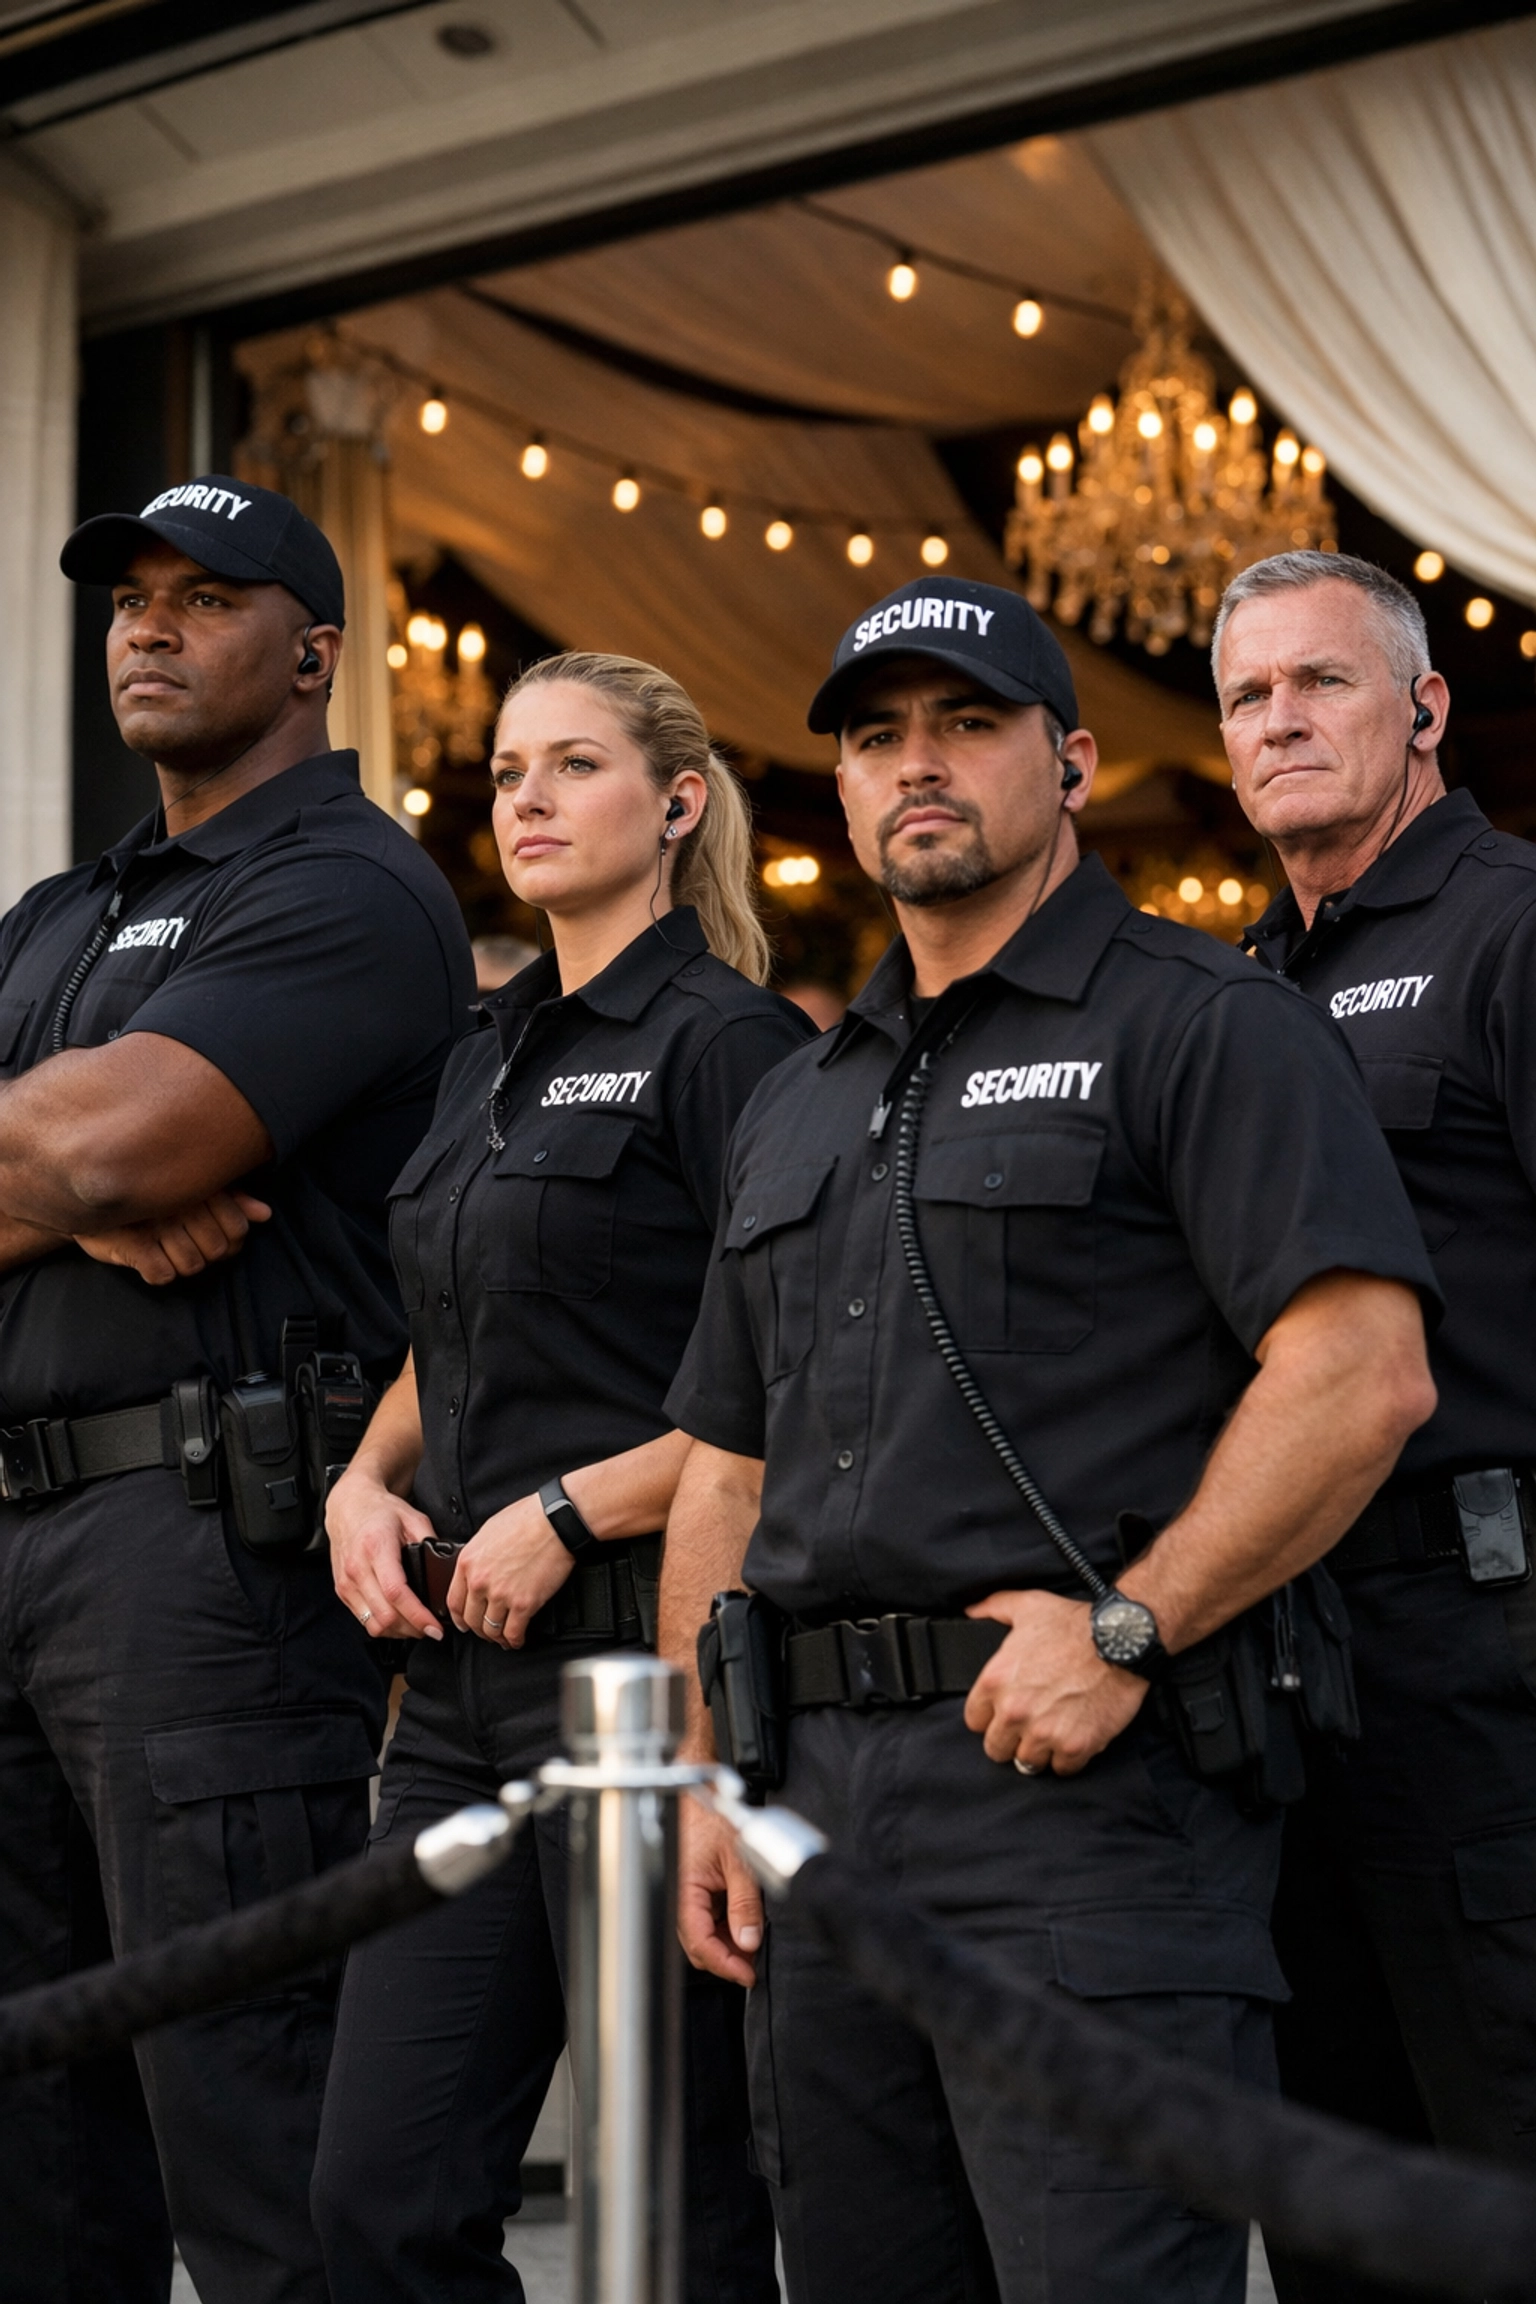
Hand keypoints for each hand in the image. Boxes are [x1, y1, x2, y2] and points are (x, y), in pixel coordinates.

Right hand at [73, 1190, 271, 1284]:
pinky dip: (158, 1271)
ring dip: (181, 1263)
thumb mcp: (190, 1192)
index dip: (231, 1241)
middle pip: (217, 1250)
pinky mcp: (131, 1244)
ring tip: (165, 1246)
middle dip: (205, 1253)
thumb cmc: (145, 1198)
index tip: (213, 1234)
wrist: (85, 1200)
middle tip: (185, 1240)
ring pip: (193, 1265)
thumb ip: (231, 1200)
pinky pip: (163, 1274)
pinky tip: (149, 1256)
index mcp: (197, 1186)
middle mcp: (178, 1202)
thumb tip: (265, 1214)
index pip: (237, 1227)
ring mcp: (155, 1223)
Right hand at [327, 1464, 441, 1640]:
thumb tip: (448, 1567)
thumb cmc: (380, 1511)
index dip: (418, 1616)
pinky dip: (384, 1626)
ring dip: (398, 1632)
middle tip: (432, 1630)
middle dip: (413, 1629)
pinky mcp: (342, 1590)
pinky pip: (363, 1620)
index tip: (435, 1627)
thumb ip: (431, 1542)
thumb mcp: (413, 1518)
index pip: (396, 1592)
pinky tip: (399, 1620)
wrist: (348, 1505)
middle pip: (385, 1616)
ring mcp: (346, 1582)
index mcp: (376, 1548)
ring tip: (417, 1626)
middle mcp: (357, 1568)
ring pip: (373, 1624)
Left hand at [446, 1492, 575, 1648]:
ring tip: (502, 1638)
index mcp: (468, 1562)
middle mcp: (480, 1581)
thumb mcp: (488, 1532)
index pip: (454, 1601)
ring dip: (496, 1637)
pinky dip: (514, 1641)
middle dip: (478, 1629)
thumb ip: (478, 1556)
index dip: (459, 1618)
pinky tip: (517, 1640)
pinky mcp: (524, 1604)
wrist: (555, 1522)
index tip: (464, 1622)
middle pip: (472, 1619)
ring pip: (491, 1629)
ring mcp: (501, 1595)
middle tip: (486, 1631)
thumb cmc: (527, 1519)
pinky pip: (513, 1632)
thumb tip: (478, 1569)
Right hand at [678, 1795, 761, 1986]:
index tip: (748, 1974)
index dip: (725, 1965)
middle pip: (698, 1945)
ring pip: (702, 1934)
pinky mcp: (691, 1889)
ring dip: (725, 1944)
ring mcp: (683, 1894)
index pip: (700, 1943)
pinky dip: (723, 1927)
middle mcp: (678, 1897)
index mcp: (683, 1891)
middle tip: (753, 1964)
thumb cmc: (711, 1816)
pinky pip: (704, 1919)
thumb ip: (745, 1902)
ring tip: (751, 1942)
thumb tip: (749, 1940)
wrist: (698, 1792)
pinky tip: (741, 1924)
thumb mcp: (738, 1860)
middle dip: (726, 1959)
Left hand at [963, 1589, 1147, 1774]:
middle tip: (1029, 1726)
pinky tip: (1074, 1738)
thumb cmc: (1075, 1625)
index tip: (1003, 1713)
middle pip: (996, 1749)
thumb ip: (992, 1608)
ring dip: (1039, 1751)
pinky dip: (1069, 1758)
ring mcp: (1045, 1732)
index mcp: (996, 1681)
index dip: (990, 1717)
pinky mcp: (1076, 1746)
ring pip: (1028, 1763)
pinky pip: (1063, 1769)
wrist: (1120, 1640)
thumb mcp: (1027, 1606)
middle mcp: (1015, 1711)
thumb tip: (971, 1611)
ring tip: (1052, 1732)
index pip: (974, 1721)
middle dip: (1011, 1739)